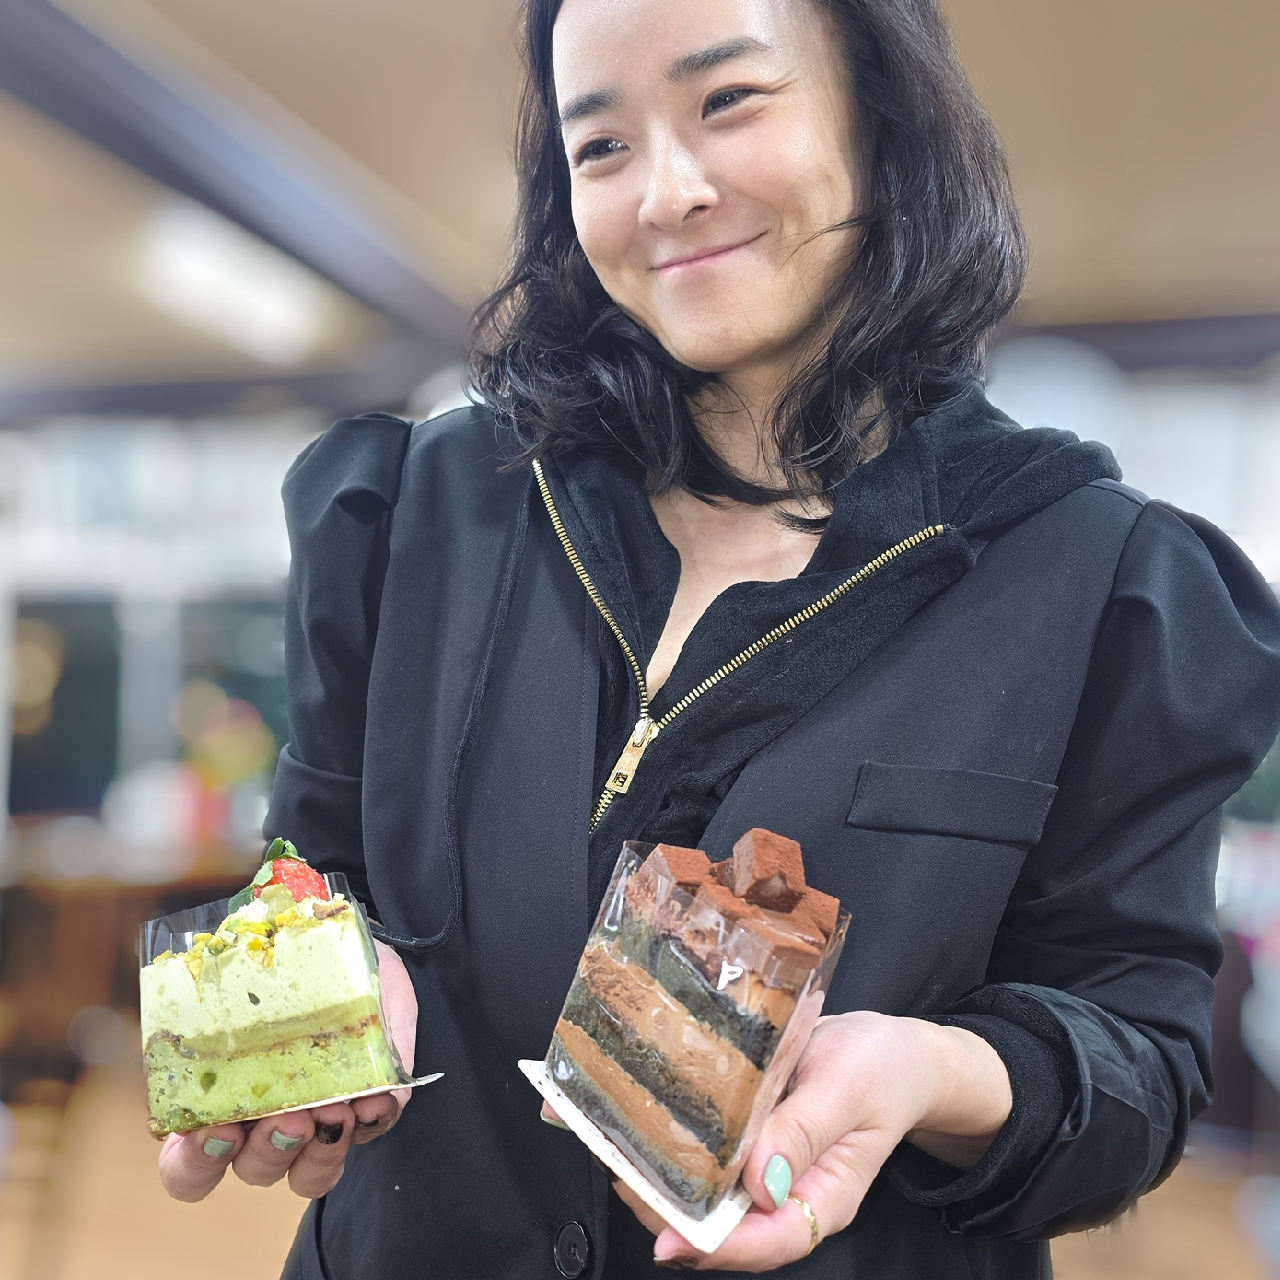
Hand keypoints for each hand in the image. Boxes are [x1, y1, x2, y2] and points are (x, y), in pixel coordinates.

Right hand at [159, 940, 417, 1202]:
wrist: (355, 951)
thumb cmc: (296, 961)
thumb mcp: (263, 958)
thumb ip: (241, 961)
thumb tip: (231, 948)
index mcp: (221, 1097)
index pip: (186, 1165)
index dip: (193, 1162)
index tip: (212, 1130)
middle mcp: (264, 1122)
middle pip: (252, 1170)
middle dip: (268, 1150)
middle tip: (289, 1117)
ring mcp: (318, 1121)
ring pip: (307, 1173)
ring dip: (319, 1151)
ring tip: (335, 1109)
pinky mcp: (367, 1109)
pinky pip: (369, 1134)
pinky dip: (371, 1122)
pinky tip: (374, 1098)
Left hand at [619, 1011, 1010, 1271]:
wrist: (897, 1050)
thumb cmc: (881, 1067)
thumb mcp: (846, 1087)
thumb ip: (804, 1131)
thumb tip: (760, 1181)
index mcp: (825, 1196)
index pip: (771, 1241)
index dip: (717, 1247)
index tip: (669, 1238)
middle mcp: (795, 1196)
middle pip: (732, 1230)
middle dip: (675, 1217)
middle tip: (625, 1182)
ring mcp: (774, 1174)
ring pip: (718, 1202)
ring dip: (671, 1189)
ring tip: (624, 1161)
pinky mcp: (758, 1146)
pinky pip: (718, 1165)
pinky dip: (684, 1157)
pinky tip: (649, 1137)